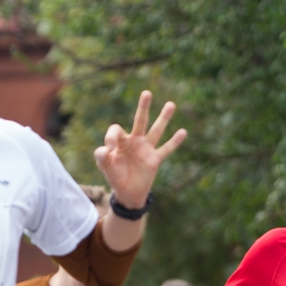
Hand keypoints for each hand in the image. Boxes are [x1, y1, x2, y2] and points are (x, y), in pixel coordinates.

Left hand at [93, 90, 186, 208]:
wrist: (127, 192)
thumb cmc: (115, 177)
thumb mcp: (105, 166)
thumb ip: (101, 156)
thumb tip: (106, 149)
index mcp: (120, 141)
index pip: (116, 130)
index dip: (112, 136)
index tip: (110, 150)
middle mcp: (134, 141)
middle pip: (140, 121)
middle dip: (143, 108)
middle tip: (146, 93)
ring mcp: (146, 149)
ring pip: (156, 130)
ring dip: (163, 118)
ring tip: (171, 105)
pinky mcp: (155, 159)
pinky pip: (166, 149)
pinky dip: (174, 142)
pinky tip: (183, 132)